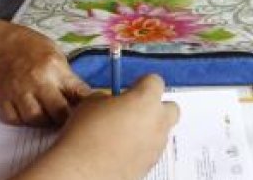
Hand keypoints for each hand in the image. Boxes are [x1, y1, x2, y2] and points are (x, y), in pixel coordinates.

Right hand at [0, 19, 90, 125]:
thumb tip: (83, 100)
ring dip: (46, 122)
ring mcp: (18, 91)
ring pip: (37, 120)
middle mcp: (37, 80)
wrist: (0, 43)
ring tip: (50, 116)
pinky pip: (16, 120)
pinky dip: (24, 120)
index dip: (87, 106)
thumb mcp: (57, 55)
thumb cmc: (32, 47)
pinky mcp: (4, 99)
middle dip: (68, 119)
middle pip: (59, 113)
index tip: (91, 111)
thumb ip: (68, 78)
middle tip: (70, 119)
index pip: (78, 94)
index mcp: (54, 67)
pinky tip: (30, 112)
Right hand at [28, 75, 178, 179]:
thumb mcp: (91, 102)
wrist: (82, 171)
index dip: (142, 83)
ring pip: (162, 131)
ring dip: (148, 128)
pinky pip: (151, 149)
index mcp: (145, 100)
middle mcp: (158, 122)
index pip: (155, 81)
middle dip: (156, 107)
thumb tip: (111, 102)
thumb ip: (108, 97)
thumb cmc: (86, 137)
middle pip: (171, 108)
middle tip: (135, 109)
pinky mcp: (150, 164)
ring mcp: (156, 145)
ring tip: (122, 133)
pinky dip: (141, 147)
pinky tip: (121, 149)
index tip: (132, 88)